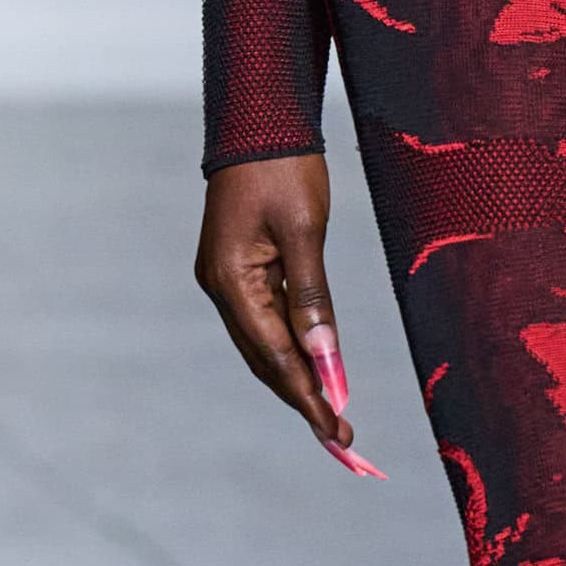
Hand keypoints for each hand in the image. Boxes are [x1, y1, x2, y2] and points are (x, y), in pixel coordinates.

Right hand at [195, 153, 383, 475]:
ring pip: (264, 345)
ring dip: (298, 379)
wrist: (259, 120)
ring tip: (333, 419)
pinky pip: (267, 320)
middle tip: (343, 444)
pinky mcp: (240, 269)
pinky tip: (316, 367)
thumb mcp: (304, 229)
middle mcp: (221, 287)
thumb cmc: (283, 167)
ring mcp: (227, 280)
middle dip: (304, 401)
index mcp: (231, 281)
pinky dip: (292, 348)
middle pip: (265, 360)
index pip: (275, 355)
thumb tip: (324, 356)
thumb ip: (312, 295)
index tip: (339, 434)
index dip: (309, 397)